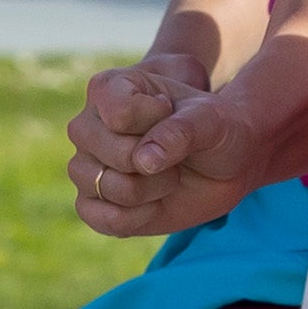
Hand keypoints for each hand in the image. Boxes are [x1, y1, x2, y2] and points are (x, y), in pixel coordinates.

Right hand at [75, 77, 284, 236]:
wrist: (223, 166)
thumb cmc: (214, 130)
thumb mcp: (211, 120)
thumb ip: (181, 131)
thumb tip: (143, 162)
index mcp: (108, 89)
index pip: (122, 114)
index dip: (158, 121)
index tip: (172, 112)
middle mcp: (87, 127)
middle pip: (115, 154)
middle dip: (160, 163)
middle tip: (174, 154)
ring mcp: (84, 166)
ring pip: (110, 188)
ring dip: (153, 189)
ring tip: (167, 176)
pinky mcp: (90, 204)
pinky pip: (104, 219)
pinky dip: (139, 218)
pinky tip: (154, 204)